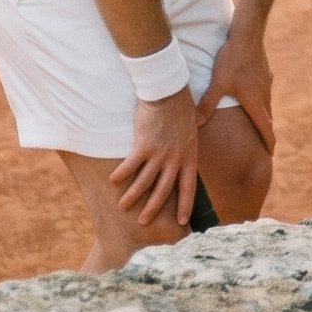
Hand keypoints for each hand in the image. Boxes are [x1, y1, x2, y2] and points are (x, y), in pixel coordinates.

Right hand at [111, 89, 198, 229]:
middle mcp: (175, 157)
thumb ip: (194, 127)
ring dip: (133, 196)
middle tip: (144, 222)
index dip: (185, 204)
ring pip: (145, 182)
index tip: (182, 221)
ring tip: (123, 206)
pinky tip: (113, 181)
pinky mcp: (144, 145)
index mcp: (189, 153)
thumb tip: (199, 123)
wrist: (168, 89)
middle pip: (164, 190)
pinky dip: (121, 174)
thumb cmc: (180, 102)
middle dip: (153, 208)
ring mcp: (160, 153)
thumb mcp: (193, 120)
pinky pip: (130, 166)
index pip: (189, 186)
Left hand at [197, 26, 275, 151]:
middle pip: (267, 118)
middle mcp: (264, 94)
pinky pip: (264, 91)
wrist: (248, 34)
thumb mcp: (218, 84)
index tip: (270, 155)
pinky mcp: (264, 72)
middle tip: (263, 145)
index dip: (268, 143)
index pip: (266, 128)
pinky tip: (252, 95)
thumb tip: (195, 126)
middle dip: (265, 132)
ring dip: (263, 116)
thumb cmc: (232, 60)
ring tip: (256, 124)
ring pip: (266, 104)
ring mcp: (266, 82)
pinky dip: (260, 100)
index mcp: (255, 102)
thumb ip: (207, 105)